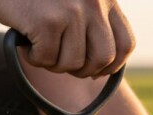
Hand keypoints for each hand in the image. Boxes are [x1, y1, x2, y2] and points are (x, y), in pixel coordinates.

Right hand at [0, 0, 134, 75]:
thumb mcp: (77, 2)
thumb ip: (94, 24)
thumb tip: (105, 67)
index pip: (126, 44)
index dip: (113, 65)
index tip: (96, 70)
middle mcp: (94, 3)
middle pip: (103, 58)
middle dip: (82, 69)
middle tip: (63, 63)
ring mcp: (72, 12)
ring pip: (73, 63)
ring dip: (53, 64)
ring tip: (40, 47)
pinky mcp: (48, 22)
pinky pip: (47, 60)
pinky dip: (34, 58)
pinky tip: (27, 43)